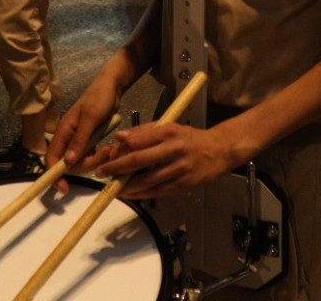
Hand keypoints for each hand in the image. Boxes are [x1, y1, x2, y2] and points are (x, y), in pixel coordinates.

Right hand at [47, 75, 126, 182]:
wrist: (112, 86)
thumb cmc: (99, 98)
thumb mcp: (91, 117)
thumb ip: (80, 139)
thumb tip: (67, 162)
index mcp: (63, 132)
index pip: (52, 159)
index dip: (55, 175)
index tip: (64, 187)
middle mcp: (68, 138)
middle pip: (70, 164)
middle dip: (87, 164)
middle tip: (105, 153)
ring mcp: (79, 139)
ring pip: (83, 161)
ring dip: (97, 159)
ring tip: (111, 149)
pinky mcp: (90, 139)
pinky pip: (92, 155)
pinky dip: (101, 155)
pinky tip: (111, 148)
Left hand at [95, 121, 241, 200]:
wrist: (219, 151)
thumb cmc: (190, 138)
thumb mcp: (169, 127)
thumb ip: (143, 132)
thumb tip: (119, 137)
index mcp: (168, 133)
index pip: (137, 141)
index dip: (119, 150)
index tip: (106, 155)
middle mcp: (173, 151)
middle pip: (138, 161)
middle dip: (116, 169)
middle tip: (100, 173)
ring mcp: (178, 170)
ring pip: (146, 181)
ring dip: (126, 186)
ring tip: (113, 187)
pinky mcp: (182, 186)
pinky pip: (156, 192)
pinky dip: (140, 194)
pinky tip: (129, 193)